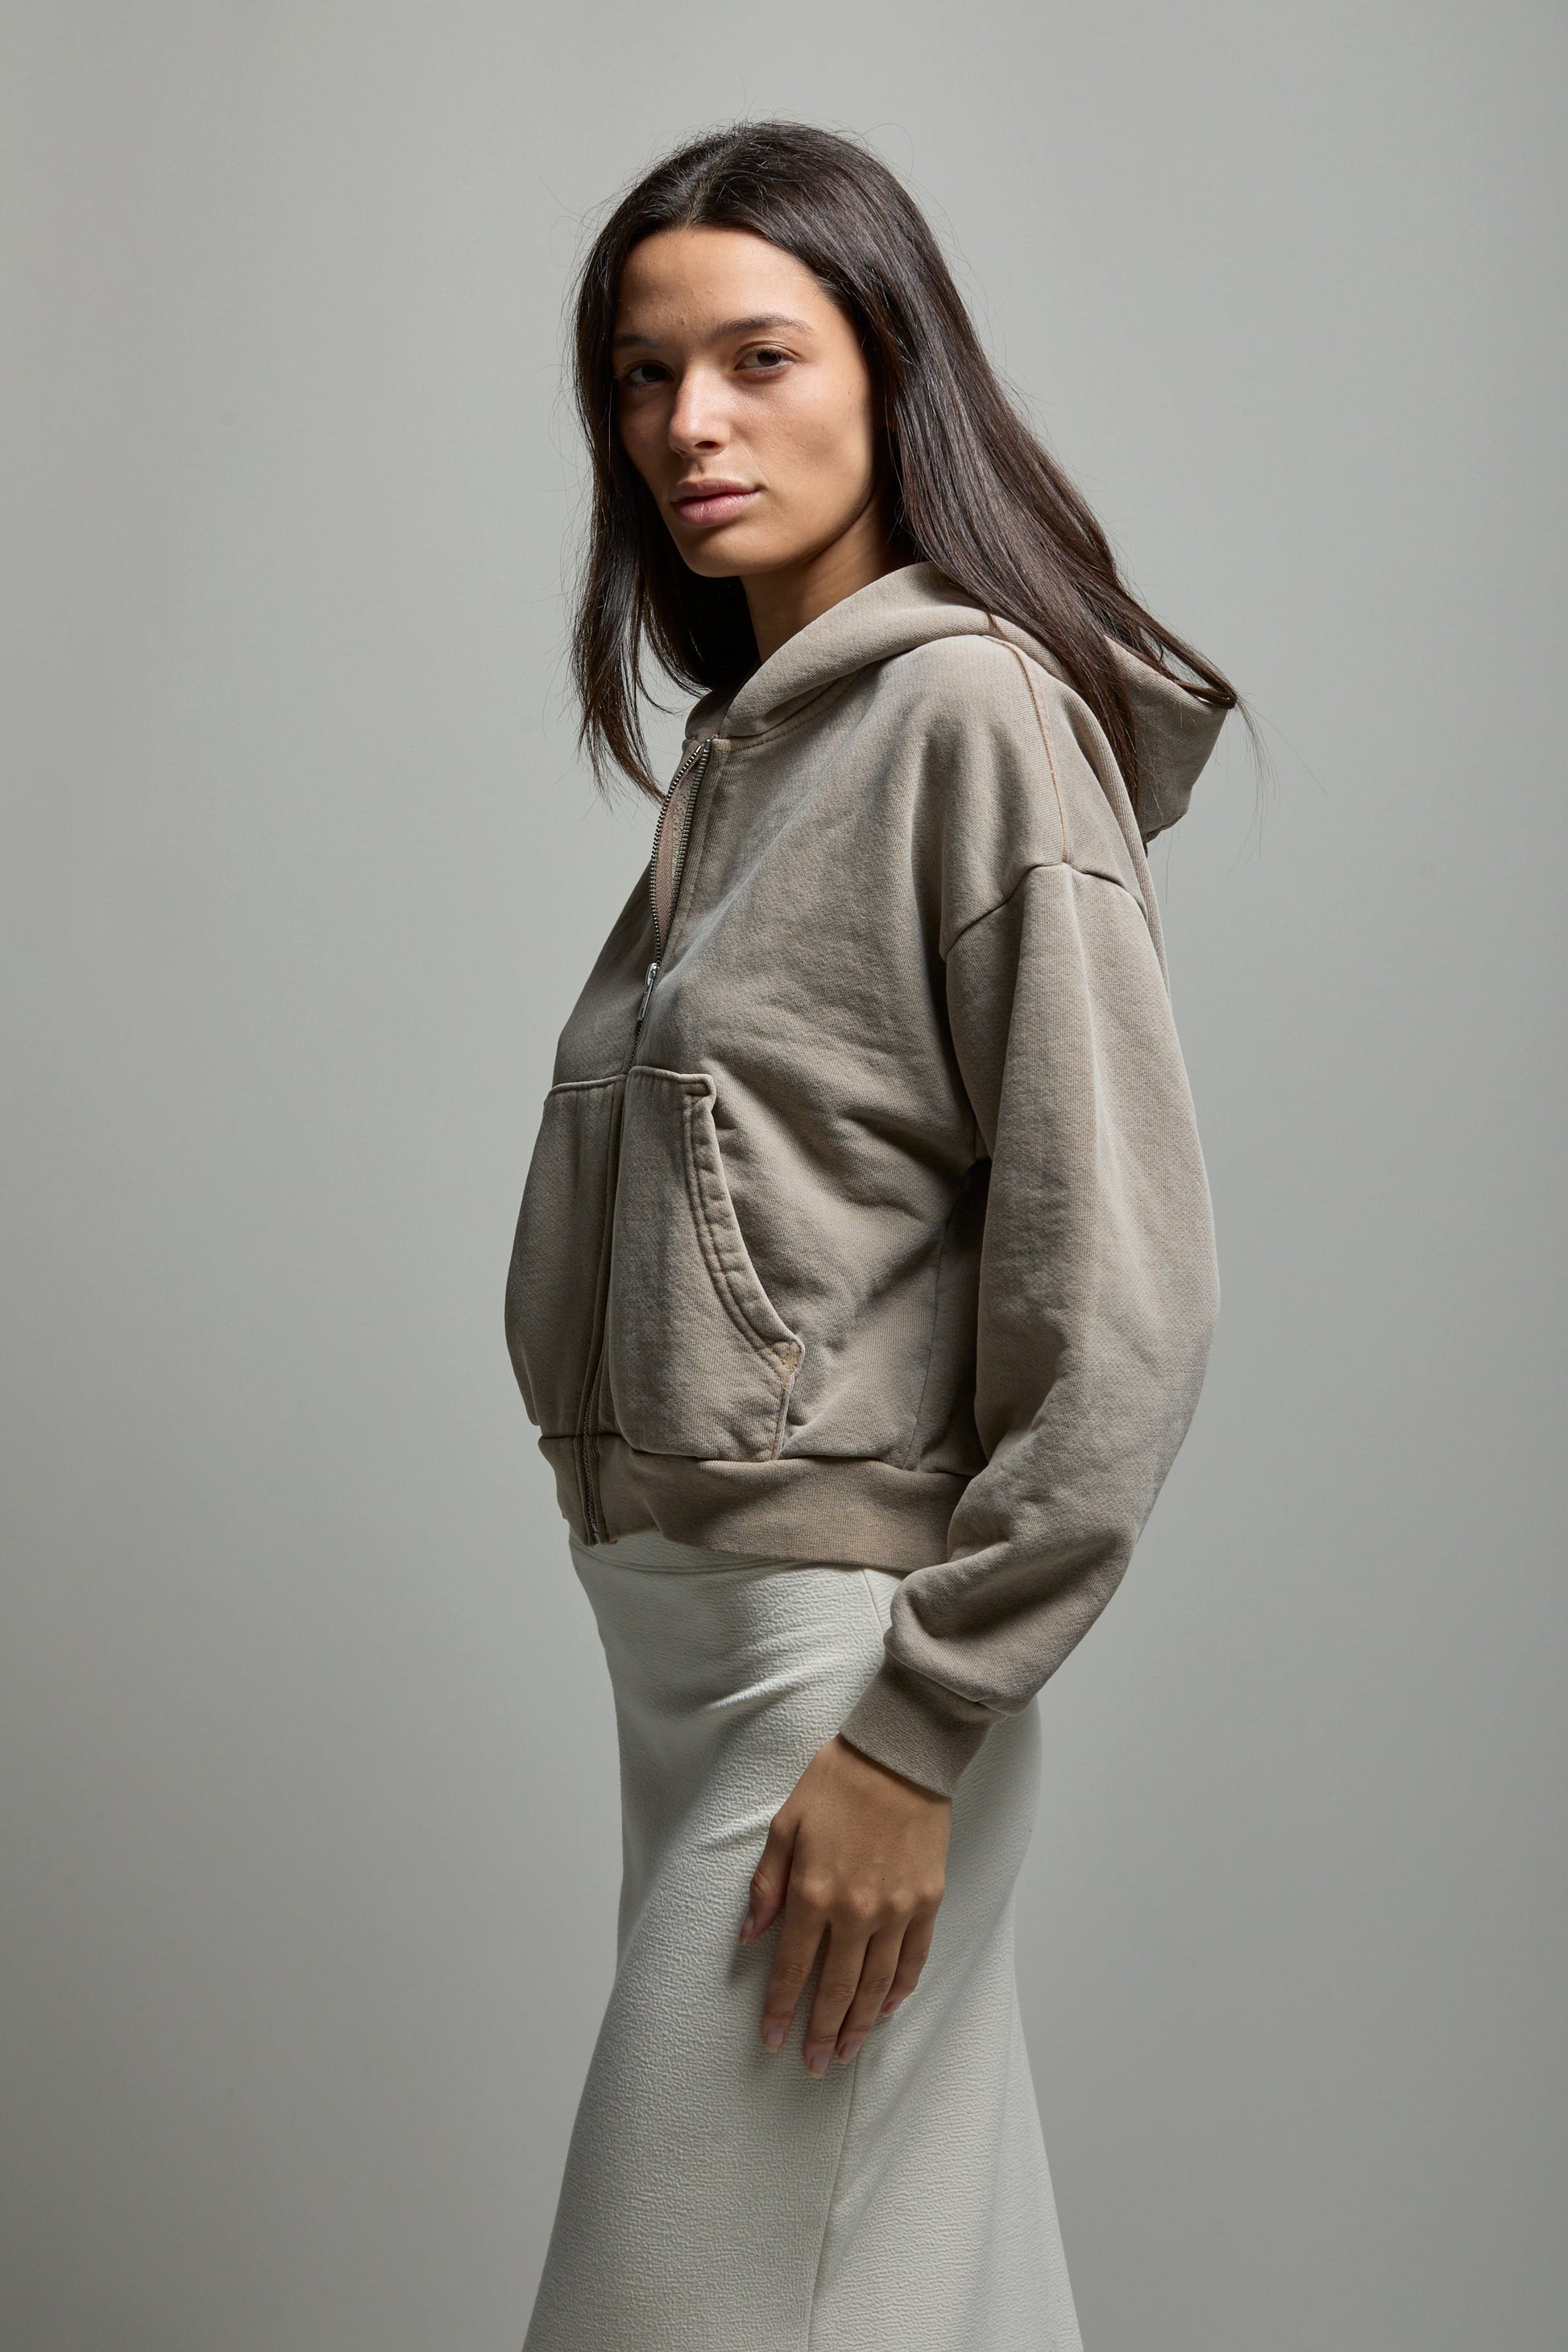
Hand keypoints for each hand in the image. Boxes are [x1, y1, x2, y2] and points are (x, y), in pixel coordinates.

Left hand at [739, 1734, 951, 2073]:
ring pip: (877, 1983)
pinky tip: (888, 2008)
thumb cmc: (837, 1782)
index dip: (782, 2009)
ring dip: (859, 2023)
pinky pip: (914, 1957)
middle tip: (813, 2064)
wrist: (899, 1754)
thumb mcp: (785, 1825)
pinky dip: (901, 1989)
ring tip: (846, 2051)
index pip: (793, 1967)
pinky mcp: (928, 1900)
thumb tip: (748, 1935)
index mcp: (814, 1892)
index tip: (773, 2039)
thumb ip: (767, 1885)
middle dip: (821, 2031)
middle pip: (836, 1987)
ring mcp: (897, 1908)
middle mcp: (856, 1910)